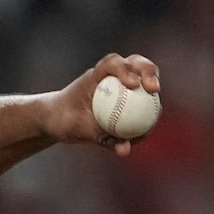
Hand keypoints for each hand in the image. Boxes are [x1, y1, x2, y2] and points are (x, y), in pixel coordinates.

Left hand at [44, 52, 160, 155]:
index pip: (112, 63)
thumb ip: (101, 137)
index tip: (134, 85)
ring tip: (155, 115)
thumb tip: (125, 150)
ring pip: (143, 81)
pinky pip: (140, 106)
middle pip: (136, 64)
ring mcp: (121, 85)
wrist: (58, 120)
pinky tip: (144, 134)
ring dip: (153, 94)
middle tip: (154, 89)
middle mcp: (112, 75)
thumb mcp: (77, 129)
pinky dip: (145, 116)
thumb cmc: (63, 120)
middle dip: (149, 72)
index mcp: (96, 74)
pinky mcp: (126, 98)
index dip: (126, 69)